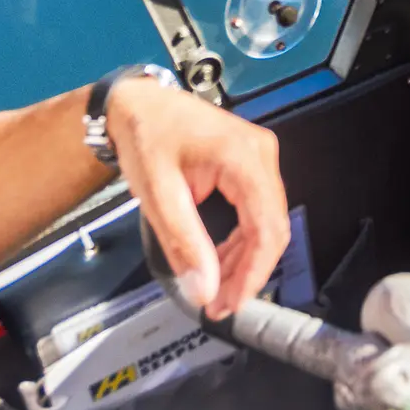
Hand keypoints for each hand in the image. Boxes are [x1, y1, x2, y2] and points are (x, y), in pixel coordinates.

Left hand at [103, 78, 289, 319]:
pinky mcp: (251, 165)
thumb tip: (204, 290)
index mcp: (244, 158)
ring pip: (266, 224)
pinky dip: (240, 241)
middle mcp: (262, 155)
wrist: (137, 104)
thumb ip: (183, 243)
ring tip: (215, 289)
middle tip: (218, 304)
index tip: (229, 304)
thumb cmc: (145, 136)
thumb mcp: (158, 193)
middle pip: (272, 229)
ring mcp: (260, 158)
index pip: (267, 229)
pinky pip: (256, 212)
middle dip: (247, 272)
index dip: (253, 274)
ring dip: (244, 260)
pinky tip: (219, 260)